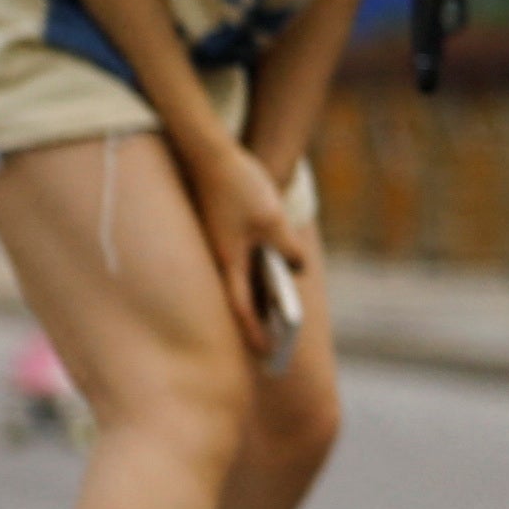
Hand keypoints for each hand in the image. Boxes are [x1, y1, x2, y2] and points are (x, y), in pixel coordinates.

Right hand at [181, 135, 296, 355]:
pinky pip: (239, 265)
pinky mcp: (223, 234)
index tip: (266, 355)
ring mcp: (219, 246)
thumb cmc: (242, 186)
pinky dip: (254, 278)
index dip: (255, 332)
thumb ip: (287, 249)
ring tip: (280, 324)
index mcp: (229, 260)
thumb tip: (296, 270)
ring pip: (240, 282)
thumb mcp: (274, 219)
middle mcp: (219, 258)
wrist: (212, 154)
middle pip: (241, 300)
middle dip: (258, 324)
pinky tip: (271, 284)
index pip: (243, 307)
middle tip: (275, 350)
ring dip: (258, 302)